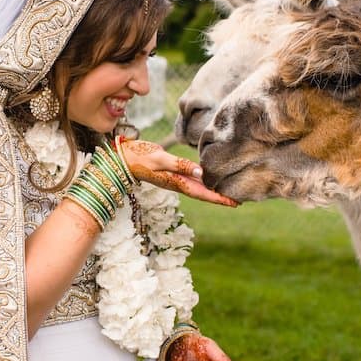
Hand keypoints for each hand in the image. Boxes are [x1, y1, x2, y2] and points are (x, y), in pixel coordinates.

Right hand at [119, 139, 237, 205]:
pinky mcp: (170, 172)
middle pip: (202, 193)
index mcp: (176, 181)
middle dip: (219, 198)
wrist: (122, 158)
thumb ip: (180, 165)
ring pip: (197, 188)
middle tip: (238, 201)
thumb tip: (201, 173)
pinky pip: (190, 180)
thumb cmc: (139, 157)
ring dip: (212, 191)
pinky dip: (202, 182)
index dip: (218, 198)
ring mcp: (173, 179)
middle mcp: (176, 182)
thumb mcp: (160, 159)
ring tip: (226, 193)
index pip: (202, 192)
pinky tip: (207, 180)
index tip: (234, 203)